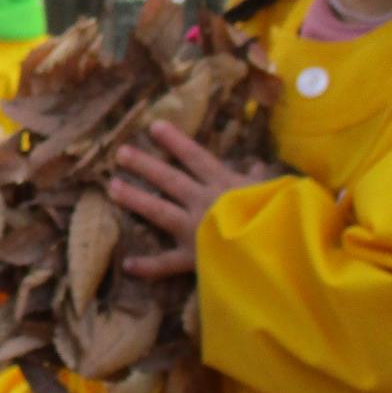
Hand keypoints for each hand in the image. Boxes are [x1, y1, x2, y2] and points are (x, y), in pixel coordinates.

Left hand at [111, 121, 269, 279]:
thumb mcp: (275, 191)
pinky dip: (148, 266)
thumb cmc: (279, 218)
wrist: (276, 251)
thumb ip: (262, 179)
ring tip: (112, 187)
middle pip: (169, 179)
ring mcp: (195, 229)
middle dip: (144, 164)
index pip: (195, 157)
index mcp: (224, 184)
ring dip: (135, 199)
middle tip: (121, 152)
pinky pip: (166, 264)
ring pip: (158, 211)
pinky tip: (127, 265)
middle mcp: (203, 202)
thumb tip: (261, 164)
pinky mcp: (194, 257)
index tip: (153, 126)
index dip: (175, 141)